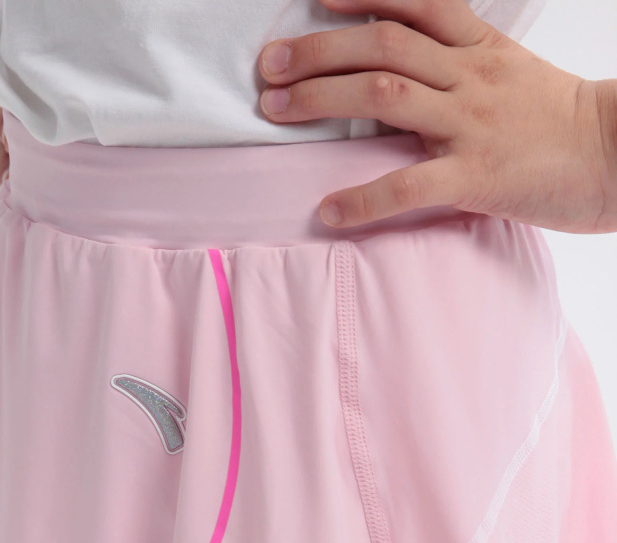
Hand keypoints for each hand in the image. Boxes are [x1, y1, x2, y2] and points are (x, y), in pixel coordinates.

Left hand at [258, 0, 616, 233]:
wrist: (616, 157)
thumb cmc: (558, 125)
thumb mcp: (512, 77)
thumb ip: (461, 70)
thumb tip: (404, 76)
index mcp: (480, 48)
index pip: (413, 4)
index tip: (315, 0)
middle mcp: (471, 76)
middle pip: (381, 46)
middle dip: (317, 52)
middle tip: (269, 69)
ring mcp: (472, 123)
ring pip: (385, 95)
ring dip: (321, 99)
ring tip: (276, 111)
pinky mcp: (476, 176)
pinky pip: (407, 185)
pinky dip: (361, 199)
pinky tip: (327, 211)